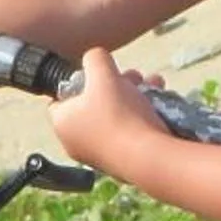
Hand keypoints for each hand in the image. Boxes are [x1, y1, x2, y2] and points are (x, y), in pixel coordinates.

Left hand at [48, 48, 164, 173]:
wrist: (148, 157)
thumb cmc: (118, 114)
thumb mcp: (103, 73)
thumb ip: (95, 58)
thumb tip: (95, 58)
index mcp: (62, 123)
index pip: (61, 97)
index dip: (79, 81)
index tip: (99, 74)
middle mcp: (75, 143)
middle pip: (92, 104)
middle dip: (115, 85)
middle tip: (131, 77)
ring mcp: (99, 155)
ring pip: (115, 116)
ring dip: (134, 96)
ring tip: (151, 85)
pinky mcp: (122, 162)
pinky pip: (129, 132)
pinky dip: (142, 116)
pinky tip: (160, 103)